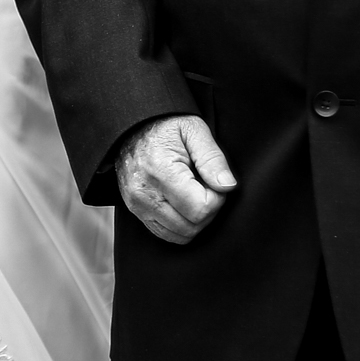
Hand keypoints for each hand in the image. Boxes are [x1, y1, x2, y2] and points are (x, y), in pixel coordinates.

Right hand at [115, 114, 236, 244]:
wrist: (132, 125)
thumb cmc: (165, 125)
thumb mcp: (194, 129)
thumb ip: (212, 158)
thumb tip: (227, 186)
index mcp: (160, 171)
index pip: (200, 209)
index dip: (217, 198)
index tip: (213, 180)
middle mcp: (144, 193)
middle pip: (192, 227)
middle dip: (207, 211)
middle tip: (205, 186)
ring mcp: (137, 205)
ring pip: (180, 235)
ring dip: (194, 220)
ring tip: (193, 193)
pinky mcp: (135, 211)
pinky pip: (165, 234)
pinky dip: (180, 224)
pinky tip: (182, 202)